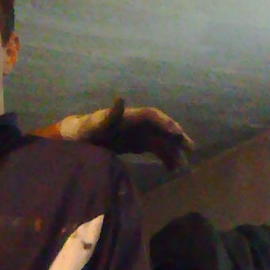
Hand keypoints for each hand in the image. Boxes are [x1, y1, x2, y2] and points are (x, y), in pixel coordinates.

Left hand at [61, 101, 193, 171]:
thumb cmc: (85, 132)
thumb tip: (119, 99)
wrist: (77, 140)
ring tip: (183, 167)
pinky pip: (155, 150)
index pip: (152, 116)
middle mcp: (137, 123)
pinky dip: (164, 158)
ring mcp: (138, 134)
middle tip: (191, 149)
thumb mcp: (94, 126)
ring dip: (173, 151)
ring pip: (161, 141)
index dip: (165, 123)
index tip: (176, 134)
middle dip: (177, 137)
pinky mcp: (137, 144)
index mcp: (129, 116)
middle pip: (161, 128)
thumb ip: (108, 116)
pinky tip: (172, 170)